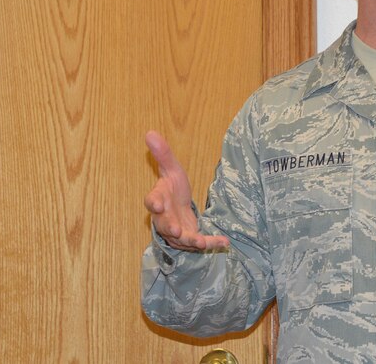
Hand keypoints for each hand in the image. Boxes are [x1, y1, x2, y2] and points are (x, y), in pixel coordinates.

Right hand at [143, 131, 229, 250]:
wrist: (179, 207)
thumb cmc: (172, 188)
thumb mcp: (172, 169)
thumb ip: (163, 154)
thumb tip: (150, 132)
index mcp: (158, 200)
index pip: (152, 201)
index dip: (154, 204)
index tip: (157, 205)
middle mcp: (164, 218)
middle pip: (164, 225)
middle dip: (170, 228)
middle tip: (176, 231)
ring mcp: (176, 231)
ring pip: (181, 239)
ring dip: (191, 241)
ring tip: (201, 243)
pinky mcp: (190, 238)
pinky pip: (200, 242)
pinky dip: (212, 243)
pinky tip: (225, 242)